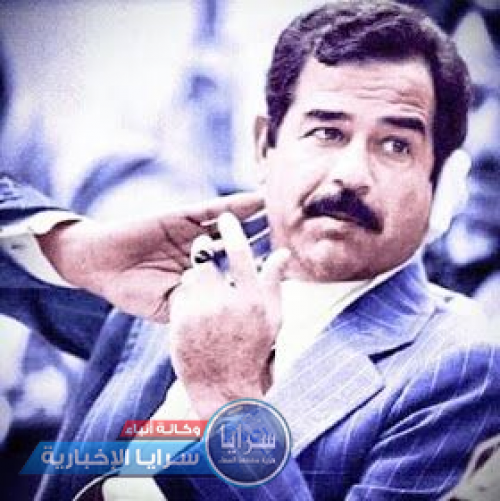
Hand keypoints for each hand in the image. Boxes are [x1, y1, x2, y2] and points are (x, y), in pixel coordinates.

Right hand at [36, 192, 262, 321]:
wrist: (101, 265)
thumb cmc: (132, 291)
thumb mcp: (171, 307)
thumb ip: (200, 307)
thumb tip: (234, 318)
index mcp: (200, 277)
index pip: (232, 275)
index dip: (255, 275)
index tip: (281, 279)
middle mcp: (200, 253)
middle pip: (238, 249)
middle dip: (261, 247)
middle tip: (288, 245)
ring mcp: (193, 233)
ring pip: (231, 227)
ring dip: (256, 222)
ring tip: (280, 218)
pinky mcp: (183, 216)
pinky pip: (213, 209)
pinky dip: (236, 204)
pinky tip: (258, 200)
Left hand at [169, 212, 289, 419]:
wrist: (224, 389)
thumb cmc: (253, 351)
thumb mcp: (271, 319)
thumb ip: (274, 283)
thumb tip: (282, 253)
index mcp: (252, 300)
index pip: (240, 251)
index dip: (232, 229)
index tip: (226, 216)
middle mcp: (225, 304)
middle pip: (208, 259)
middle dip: (205, 250)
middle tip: (205, 247)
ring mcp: (199, 314)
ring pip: (191, 275)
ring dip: (196, 277)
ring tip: (205, 292)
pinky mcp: (179, 324)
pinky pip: (180, 294)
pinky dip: (186, 297)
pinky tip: (196, 313)